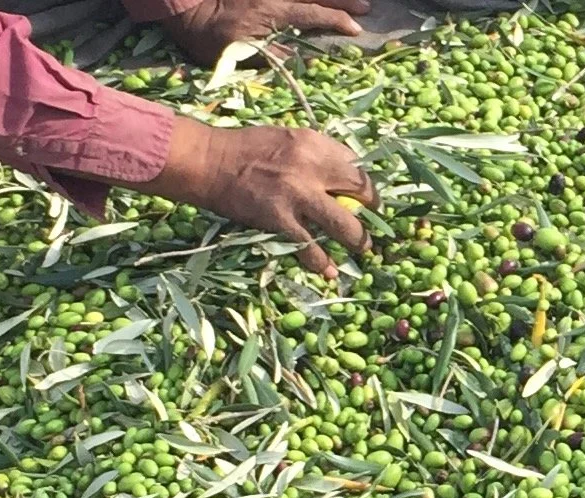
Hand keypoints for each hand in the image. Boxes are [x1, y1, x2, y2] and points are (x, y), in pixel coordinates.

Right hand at [148, 117, 378, 276]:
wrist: (210, 162)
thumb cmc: (246, 150)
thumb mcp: (287, 139)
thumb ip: (315, 156)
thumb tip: (342, 177)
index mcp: (314, 142)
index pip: (355, 165)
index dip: (365, 185)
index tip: (368, 198)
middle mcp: (312, 166)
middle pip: (360, 192)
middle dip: (373, 210)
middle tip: (374, 223)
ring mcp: (298, 195)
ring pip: (344, 225)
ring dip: (358, 241)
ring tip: (362, 249)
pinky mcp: (281, 220)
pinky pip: (311, 247)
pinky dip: (322, 263)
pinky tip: (329, 271)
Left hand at [163, 0, 368, 65]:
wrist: (179, 4)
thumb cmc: (206, 36)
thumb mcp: (236, 54)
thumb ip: (270, 55)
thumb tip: (301, 57)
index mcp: (272, 11)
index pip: (311, 14)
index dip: (335, 21)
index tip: (355, 29)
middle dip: (342, 1)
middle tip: (367, 6)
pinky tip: (316, 0)